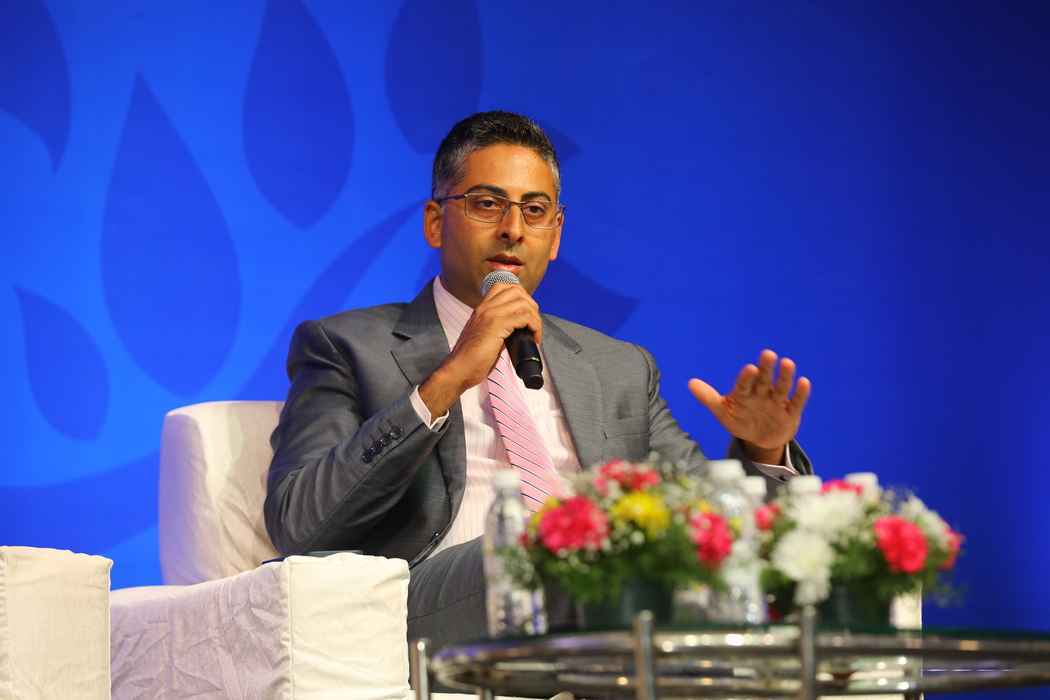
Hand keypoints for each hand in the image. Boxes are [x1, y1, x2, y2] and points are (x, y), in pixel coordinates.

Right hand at [420, 284, 541, 416]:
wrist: (459, 370)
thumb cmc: (472, 360)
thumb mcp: (484, 336)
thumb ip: (498, 328)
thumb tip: (518, 329)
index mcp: (482, 308)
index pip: (504, 286)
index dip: (521, 296)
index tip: (526, 314)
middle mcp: (486, 307)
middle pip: (517, 290)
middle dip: (531, 306)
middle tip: (533, 324)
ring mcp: (491, 314)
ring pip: (523, 302)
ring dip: (535, 318)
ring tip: (535, 333)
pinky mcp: (497, 325)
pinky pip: (525, 316)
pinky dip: (534, 327)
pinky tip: (533, 338)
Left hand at [688, 349, 810, 462]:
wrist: (759, 440)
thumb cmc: (740, 421)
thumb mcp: (723, 412)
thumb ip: (709, 398)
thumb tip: (690, 383)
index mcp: (745, 392)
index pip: (744, 383)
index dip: (746, 377)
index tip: (749, 368)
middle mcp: (762, 393)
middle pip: (764, 379)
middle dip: (766, 368)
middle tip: (767, 354)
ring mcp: (777, 402)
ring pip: (782, 387)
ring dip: (785, 376)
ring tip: (787, 363)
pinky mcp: (790, 413)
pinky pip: (796, 402)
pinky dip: (800, 393)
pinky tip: (804, 382)